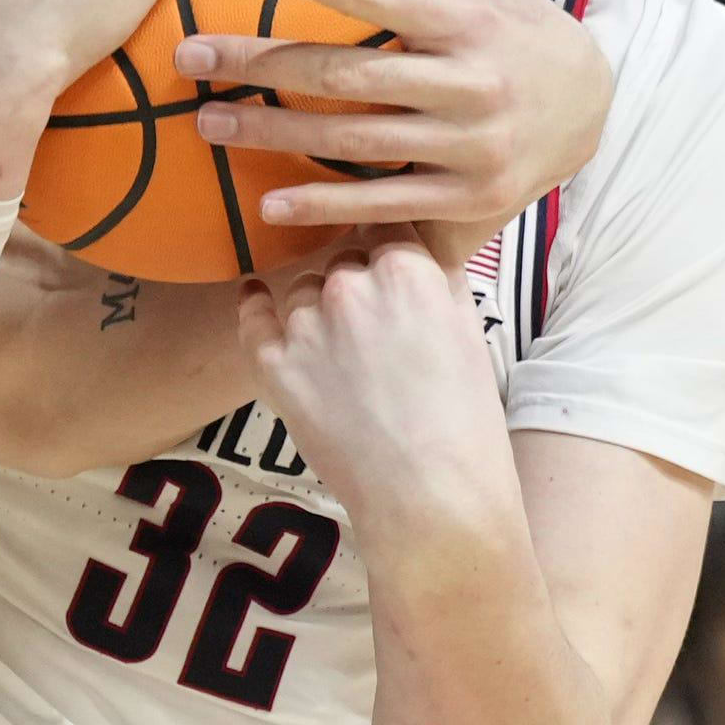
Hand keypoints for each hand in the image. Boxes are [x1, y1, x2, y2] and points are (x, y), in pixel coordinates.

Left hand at [174, 0, 610, 246]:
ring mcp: (472, 145)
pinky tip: (267, 205)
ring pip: (358, 143)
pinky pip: (386, 203)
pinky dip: (326, 207)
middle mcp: (472, 81)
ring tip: (205, 122)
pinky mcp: (470, 198)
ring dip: (274, 135)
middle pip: (350, 76)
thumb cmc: (499, 19)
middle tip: (189, 55)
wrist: (587, 103)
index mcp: (464, 16)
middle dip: (263, 66)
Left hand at [235, 239, 515, 521]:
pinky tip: (254, 296)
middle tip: (375, 325)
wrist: (430, 496)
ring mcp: (306, 326)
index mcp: (408, 273)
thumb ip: (439, 283)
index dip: (388, 245)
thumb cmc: (464, 424)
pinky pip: (253, 319)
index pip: (386, 227)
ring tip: (340, 348)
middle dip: (358, 284)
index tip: (387, 257)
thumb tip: (420, 254)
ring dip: (318, 308)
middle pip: (345, 262)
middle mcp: (351, 288)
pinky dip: (254, 307)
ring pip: (303, 292)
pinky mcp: (274, 365)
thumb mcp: (471, 335)